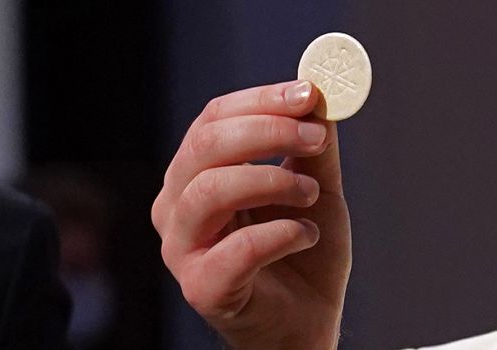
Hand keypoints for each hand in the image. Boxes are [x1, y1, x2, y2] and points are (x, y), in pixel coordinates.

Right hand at [152, 80, 350, 348]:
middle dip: (266, 132)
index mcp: (197, 174)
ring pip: (208, 191)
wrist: (303, 321)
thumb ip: (312, 150)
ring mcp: (181, 247)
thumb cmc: (301, 254)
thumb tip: (319, 100)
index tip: (308, 94)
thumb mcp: (313, 190)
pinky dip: (280, 235)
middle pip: (204, 147)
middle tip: (315, 138)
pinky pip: (235, 249)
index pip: (213, 120)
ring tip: (310, 195)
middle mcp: (177, 205)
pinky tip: (306, 235)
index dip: (260, 101)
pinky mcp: (200, 287)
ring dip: (271, 181)